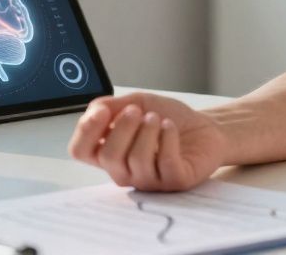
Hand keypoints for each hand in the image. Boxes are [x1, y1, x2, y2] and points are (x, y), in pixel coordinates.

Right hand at [68, 92, 226, 190]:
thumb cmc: (168, 118)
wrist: (205, 126)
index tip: (103, 111)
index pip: (80, 151)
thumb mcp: (137, 103)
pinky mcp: (175, 181)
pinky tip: (170, 127)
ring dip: (147, 131)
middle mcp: (125, 171)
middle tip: (138, 111)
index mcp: (109, 152)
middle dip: (122, 127)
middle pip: (108, 156)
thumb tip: (94, 112)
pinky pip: (165, 162)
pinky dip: (167, 137)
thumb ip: (111, 106)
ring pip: (136, 159)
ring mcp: (149, 180)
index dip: (87, 131)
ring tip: (158, 118)